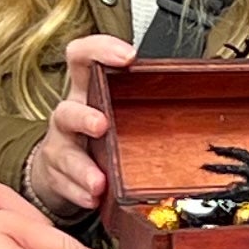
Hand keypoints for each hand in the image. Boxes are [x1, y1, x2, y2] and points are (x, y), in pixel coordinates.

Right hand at [21, 34, 139, 221]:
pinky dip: (79, 193)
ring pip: (65, 154)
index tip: (127, 56)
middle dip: (84, 117)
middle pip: (68, 109)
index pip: (83, 58)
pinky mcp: (56, 176)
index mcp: (85, 92)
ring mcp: (60, 148)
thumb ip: (137, 99)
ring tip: (99, 182)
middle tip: (102, 125)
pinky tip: (93, 198)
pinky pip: (64, 185)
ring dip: (83, 169)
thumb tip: (193, 93)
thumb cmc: (94, 133)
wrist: (58, 167)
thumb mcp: (109, 107)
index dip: (100, 50)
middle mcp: (69, 117)